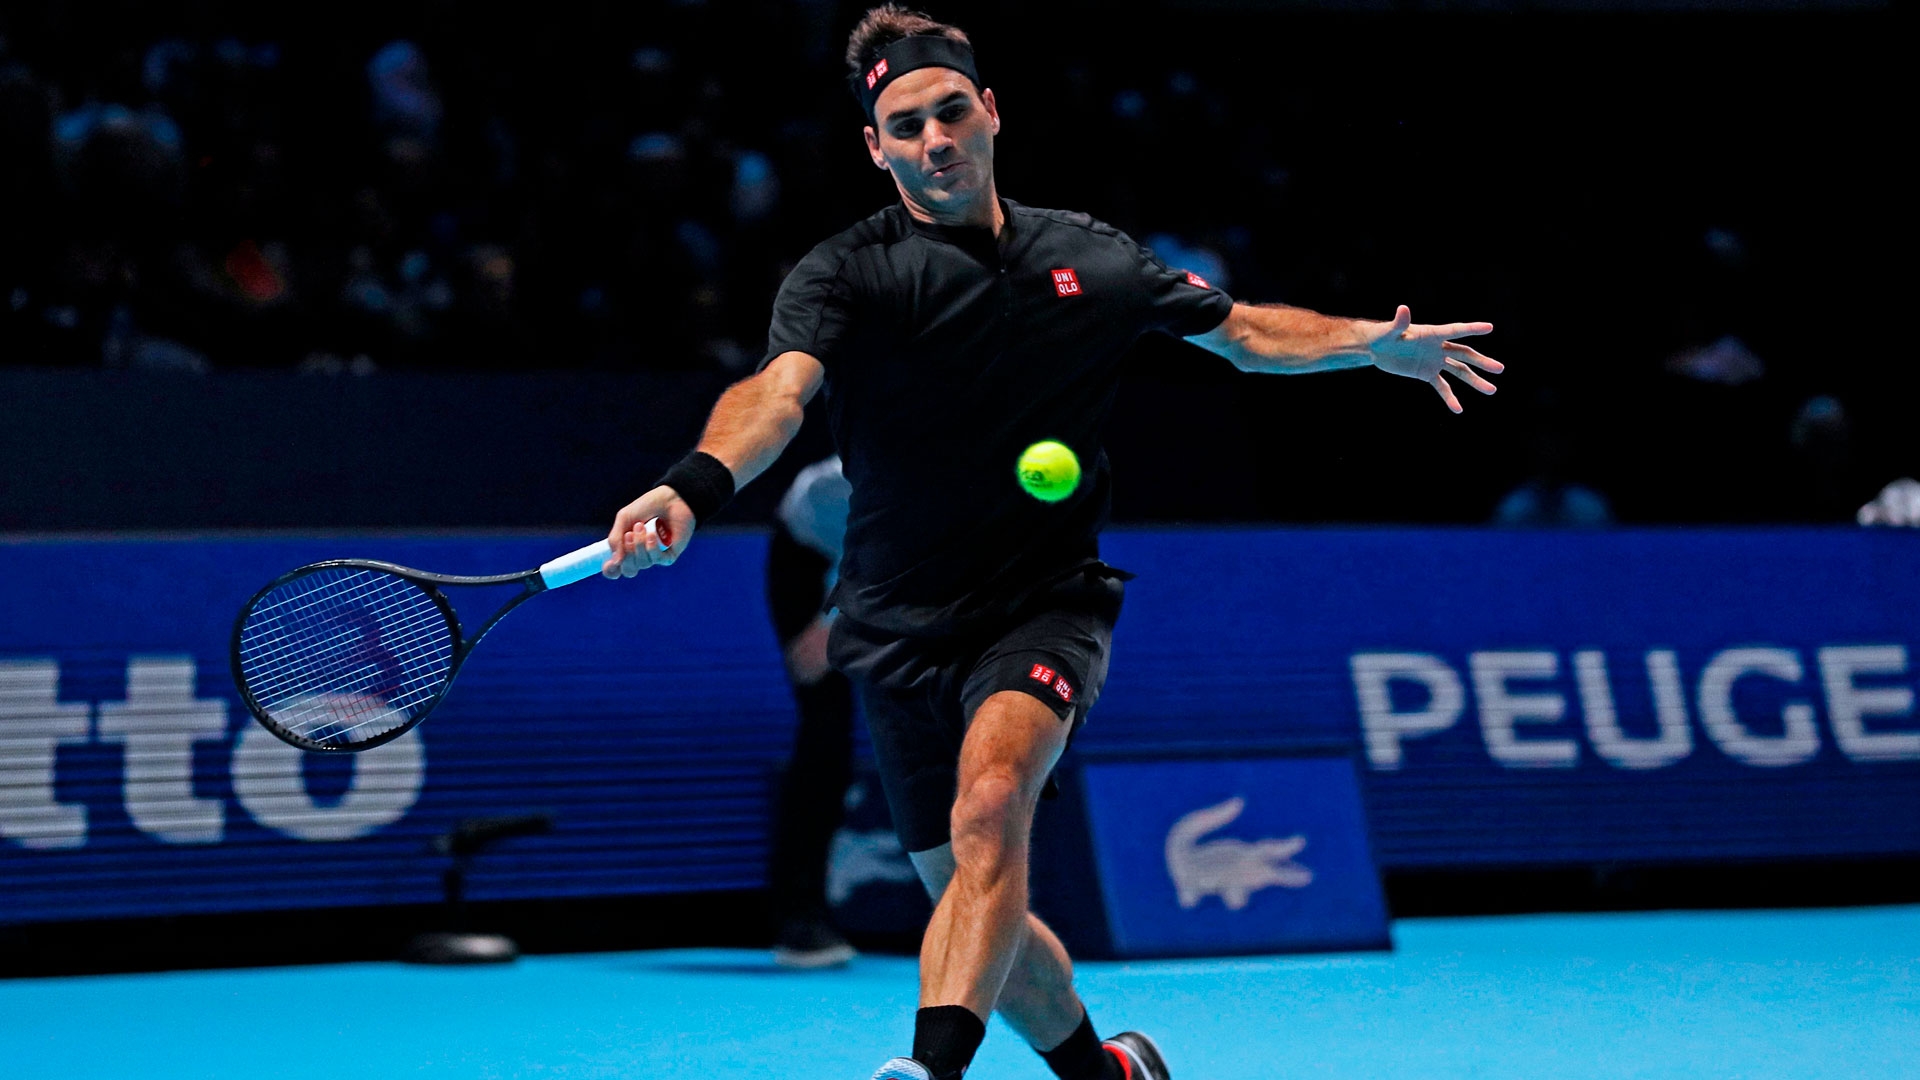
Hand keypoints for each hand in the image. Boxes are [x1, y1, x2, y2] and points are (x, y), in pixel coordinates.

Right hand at [601, 486, 697, 577]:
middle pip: (629, 571)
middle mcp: (640, 555)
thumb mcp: (624, 519)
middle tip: (629, 535)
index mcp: (626, 548)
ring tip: (641, 527)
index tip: (610, 564)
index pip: (616, 569)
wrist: (670, 499)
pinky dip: (652, 548)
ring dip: (639, 545)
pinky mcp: (669, 556)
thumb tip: (615, 561)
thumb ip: (615, 539)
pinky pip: (657, 560)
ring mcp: (654, 556)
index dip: (611, 570)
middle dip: (627, 554)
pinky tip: (653, 534)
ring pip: (642, 564)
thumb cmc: (647, 507)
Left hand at [1364, 305, 1502, 413]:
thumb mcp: (1389, 331)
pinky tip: (1458, 409)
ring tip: (1492, 390)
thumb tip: (1403, 308)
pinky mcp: (1427, 373)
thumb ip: (1399, 323)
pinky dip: (1450, 397)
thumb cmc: (1382, 335)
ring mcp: (1435, 361)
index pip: (1455, 330)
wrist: (1375, 348)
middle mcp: (1438, 347)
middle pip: (1464, 354)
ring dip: (1475, 380)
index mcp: (1432, 334)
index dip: (1471, 328)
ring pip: (1459, 371)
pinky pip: (1442, 386)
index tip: (1489, 327)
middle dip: (1482, 362)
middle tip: (1500, 369)